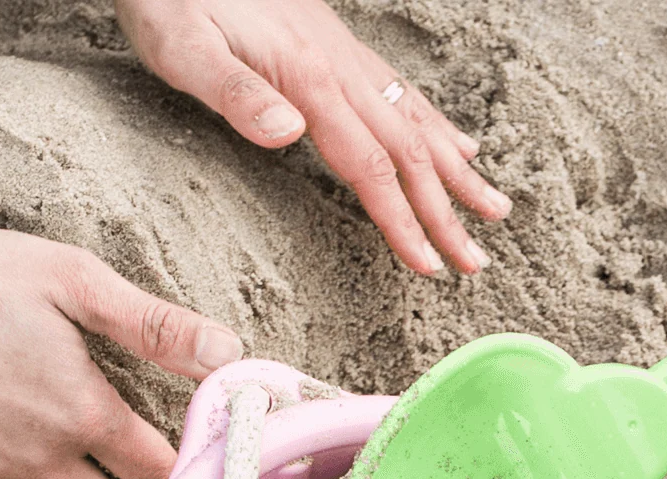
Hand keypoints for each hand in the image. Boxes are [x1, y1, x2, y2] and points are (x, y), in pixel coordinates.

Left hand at [117, 0, 509, 275]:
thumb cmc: (170, 2)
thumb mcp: (185, 49)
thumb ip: (237, 92)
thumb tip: (289, 132)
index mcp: (309, 79)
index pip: (370, 165)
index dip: (402, 219)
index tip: (429, 264)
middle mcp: (340, 67)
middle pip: (407, 152)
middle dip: (446, 211)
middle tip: (476, 263)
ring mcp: (345, 56)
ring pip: (416, 122)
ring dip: (457, 172)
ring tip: (496, 209)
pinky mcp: (338, 48)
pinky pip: (402, 94)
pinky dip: (438, 126)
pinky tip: (460, 144)